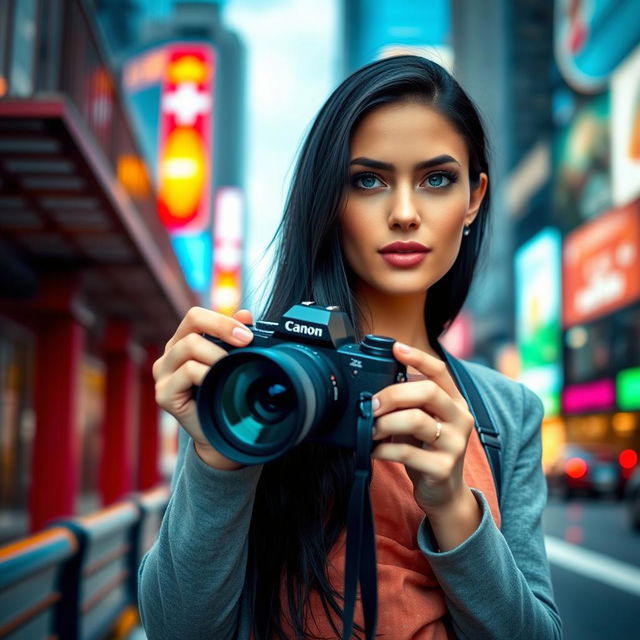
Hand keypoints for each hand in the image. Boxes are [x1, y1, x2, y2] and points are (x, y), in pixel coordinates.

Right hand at [153, 307, 253, 469]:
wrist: (221, 434)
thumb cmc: (226, 393)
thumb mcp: (233, 361)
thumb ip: (236, 337)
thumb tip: (246, 314)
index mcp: (183, 341)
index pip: (196, 316)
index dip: (222, 320)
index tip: (247, 334)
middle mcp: (170, 354)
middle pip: (191, 325)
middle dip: (223, 330)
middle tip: (247, 344)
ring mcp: (163, 374)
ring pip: (189, 346)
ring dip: (217, 355)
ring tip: (231, 369)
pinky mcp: (163, 394)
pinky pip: (187, 372)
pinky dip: (207, 374)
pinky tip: (217, 383)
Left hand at [371, 342, 480, 547]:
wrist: (444, 493)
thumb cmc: (426, 450)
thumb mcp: (422, 421)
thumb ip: (409, 403)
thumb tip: (373, 385)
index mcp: (455, 402)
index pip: (440, 371)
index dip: (418, 357)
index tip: (395, 348)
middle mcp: (460, 419)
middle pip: (428, 392)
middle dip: (393, 394)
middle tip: (371, 405)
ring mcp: (455, 444)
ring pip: (417, 421)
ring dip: (385, 423)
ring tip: (369, 429)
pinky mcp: (443, 468)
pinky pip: (407, 452)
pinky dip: (383, 449)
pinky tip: (373, 450)